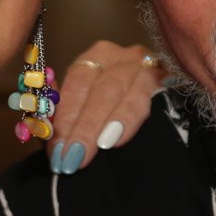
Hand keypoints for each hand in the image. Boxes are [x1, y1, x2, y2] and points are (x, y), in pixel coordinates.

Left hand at [47, 41, 166, 173]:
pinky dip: (127, 119)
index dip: (64, 118)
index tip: (55, 150)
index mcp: (97, 58)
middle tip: (70, 159)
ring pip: (117, 91)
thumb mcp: (90, 106)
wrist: (171, 102)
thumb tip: (44, 127)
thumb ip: (66, 114)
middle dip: (81, 127)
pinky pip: (144, 98)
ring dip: (100, 125)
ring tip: (88, 152)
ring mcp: (146, 64)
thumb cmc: (121, 109)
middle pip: (96, 89)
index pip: (75, 85)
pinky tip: (116, 140)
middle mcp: (121, 56)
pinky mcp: (168, 78)